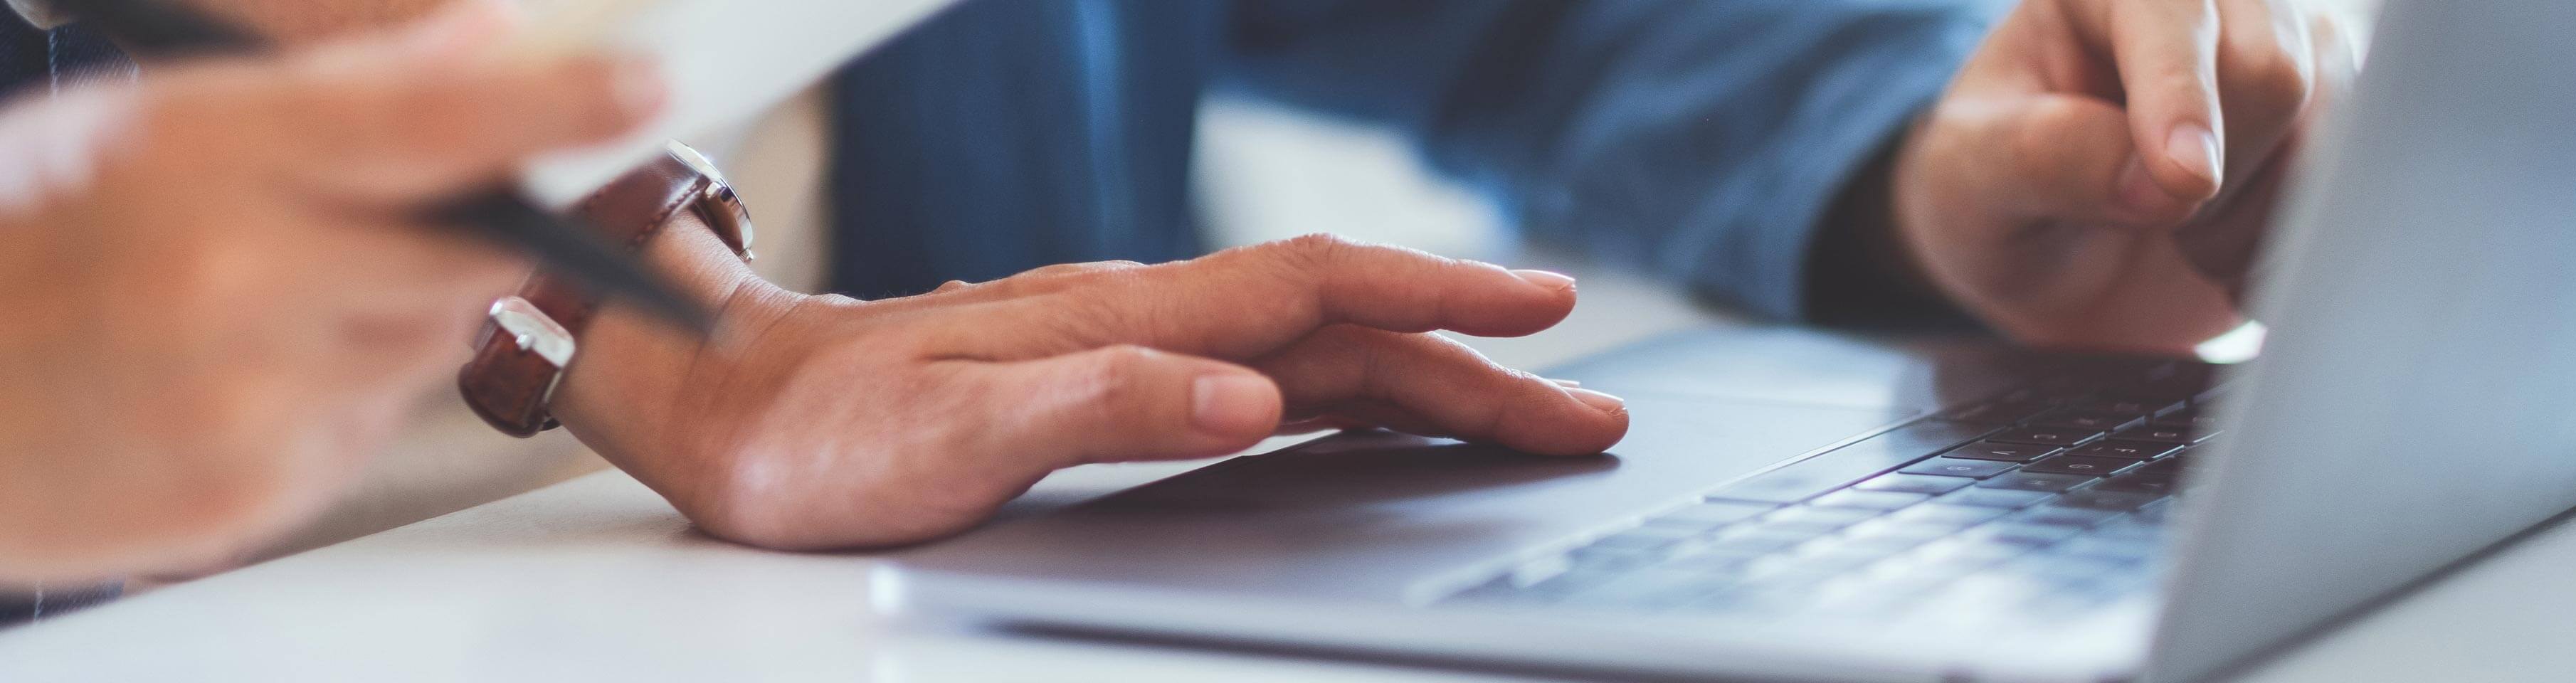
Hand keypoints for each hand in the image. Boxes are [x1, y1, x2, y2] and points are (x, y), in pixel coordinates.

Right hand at [0, 4, 660, 581]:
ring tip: (253, 296)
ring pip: (424, 348)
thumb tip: (483, 41)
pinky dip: (327, 398)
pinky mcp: (254, 496)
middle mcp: (237, 285)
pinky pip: (363, 432)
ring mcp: (248, 404)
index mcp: (200, 159)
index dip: (554, 103)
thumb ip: (329, 87)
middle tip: (370, 213)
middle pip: (467, 254)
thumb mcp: (140, 121)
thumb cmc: (10, 242)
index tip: (651, 86)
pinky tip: (227, 373)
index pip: (428, 122)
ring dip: (384, 316)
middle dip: (462, 229)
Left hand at [556, 232, 1630, 549]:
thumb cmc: (827, 432)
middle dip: (1476, 358)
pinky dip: (1353, 389)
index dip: (1439, 299)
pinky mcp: (1115, 377)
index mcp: (1123, 317)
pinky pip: (1268, 373)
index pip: (1315, 293)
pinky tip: (1386, 416)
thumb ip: (1103, 408)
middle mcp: (1144, 316)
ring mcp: (1134, 342)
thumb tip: (1250, 400)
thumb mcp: (953, 435)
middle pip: (1345, 323)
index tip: (1547, 316)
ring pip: (1316, 347)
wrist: (728, 403)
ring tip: (1527, 411)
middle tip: (1588, 408)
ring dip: (1429, 374)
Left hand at [1888, 0, 2360, 352]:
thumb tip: (2156, 176)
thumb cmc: (1996, 200)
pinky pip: (2355, 175)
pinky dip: (2289, 240)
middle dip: (2213, 173)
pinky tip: (2226, 255)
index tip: (2183, 183)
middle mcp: (2203, 4)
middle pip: (2272, 66)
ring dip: (2251, 214)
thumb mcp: (1973, 178)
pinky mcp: (2326, 115)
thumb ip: (2045, 158)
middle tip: (2148, 217)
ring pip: (2327, 125)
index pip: (2173, 12)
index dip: (2181, 94)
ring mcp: (2277, 51)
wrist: (2048, 270)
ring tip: (2179, 236)